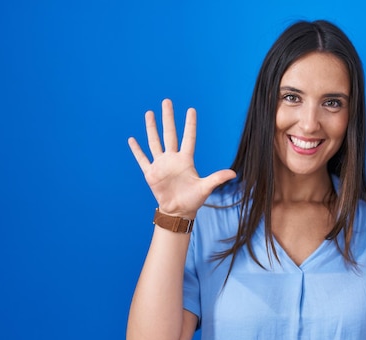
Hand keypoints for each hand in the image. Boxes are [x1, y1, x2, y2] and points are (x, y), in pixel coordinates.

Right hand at [128, 99, 236, 217]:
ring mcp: (161, 165)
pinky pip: (142, 159)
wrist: (178, 212)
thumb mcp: (205, 188)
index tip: (191, 109)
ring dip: (151, 128)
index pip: (188, 138)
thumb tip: (233, 173)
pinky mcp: (151, 173)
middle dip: (167, 118)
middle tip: (166, 101)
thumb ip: (217, 179)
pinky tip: (132, 139)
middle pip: (169, 134)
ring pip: (154, 142)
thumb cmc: (193, 200)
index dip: (190, 124)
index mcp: (186, 160)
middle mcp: (172, 159)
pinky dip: (137, 150)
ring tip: (149, 113)